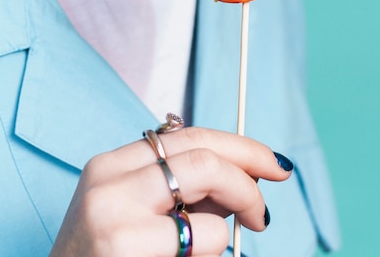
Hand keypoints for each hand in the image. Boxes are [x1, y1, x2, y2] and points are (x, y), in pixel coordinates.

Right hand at [50, 127, 292, 256]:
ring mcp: (113, 214)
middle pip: (201, 155)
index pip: (185, 135)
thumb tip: (243, 176)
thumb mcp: (131, 213)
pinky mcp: (125, 248)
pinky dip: (214, 249)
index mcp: (109, 165)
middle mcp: (108, 181)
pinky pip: (200, 239)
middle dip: (249, 177)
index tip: (271, 162)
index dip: (238, 145)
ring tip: (227, 240)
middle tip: (265, 210)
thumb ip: (179, 190)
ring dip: (233, 220)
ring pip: (206, 196)